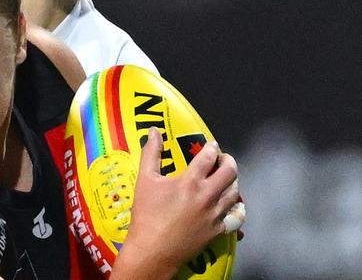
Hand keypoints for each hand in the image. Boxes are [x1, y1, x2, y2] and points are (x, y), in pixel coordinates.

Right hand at [113, 127, 239, 277]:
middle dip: (228, 161)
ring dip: (233, 183)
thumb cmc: (147, 215)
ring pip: (236, 193)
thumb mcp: (145, 180)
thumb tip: (154, 131)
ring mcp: (215, 214)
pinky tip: (232, 207)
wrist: (153, 250)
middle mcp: (208, 196)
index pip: (209, 157)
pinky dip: (236, 210)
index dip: (212, 147)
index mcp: (191, 181)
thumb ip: (151, 153)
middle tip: (223, 159)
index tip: (212, 145)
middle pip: (230, 172)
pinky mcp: (217, 231)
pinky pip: (236, 218)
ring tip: (227, 179)